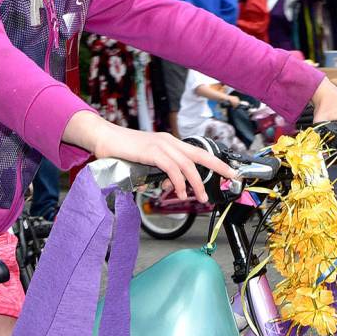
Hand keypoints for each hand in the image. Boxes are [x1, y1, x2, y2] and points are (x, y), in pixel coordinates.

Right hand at [64, 111, 239, 202]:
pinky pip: (172, 168)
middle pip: (200, 155)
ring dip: (196, 183)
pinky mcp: (152, 151)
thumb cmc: (122, 151)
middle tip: (232, 176)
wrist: (104, 138)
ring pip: (188, 165)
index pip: (197, 152)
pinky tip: (180, 191)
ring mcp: (161, 145)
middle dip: (219, 166)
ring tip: (200, 197)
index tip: (229, 170)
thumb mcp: (147, 163)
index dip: (215, 161)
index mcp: (169, 143)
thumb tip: (171, 186)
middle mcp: (169, 141)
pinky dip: (179, 181)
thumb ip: (160, 172)